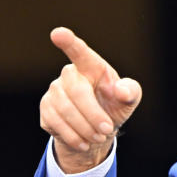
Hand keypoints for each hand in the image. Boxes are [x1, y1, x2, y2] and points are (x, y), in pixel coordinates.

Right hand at [40, 27, 142, 172]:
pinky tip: (84, 142)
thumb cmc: (113, 106)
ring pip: (65, 110)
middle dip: (93, 114)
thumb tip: (121, 90)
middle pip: (76, 92)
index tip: (59, 34)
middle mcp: (69, 75)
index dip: (69, 42)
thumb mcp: (128, 100)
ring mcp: (54, 91)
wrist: (98, 130)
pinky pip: (55, 123)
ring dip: (85, 128)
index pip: (79, 51)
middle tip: (107, 130)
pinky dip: (73, 137)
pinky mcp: (46, 110)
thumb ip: (130, 92)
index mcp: (91, 66)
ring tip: (99, 137)